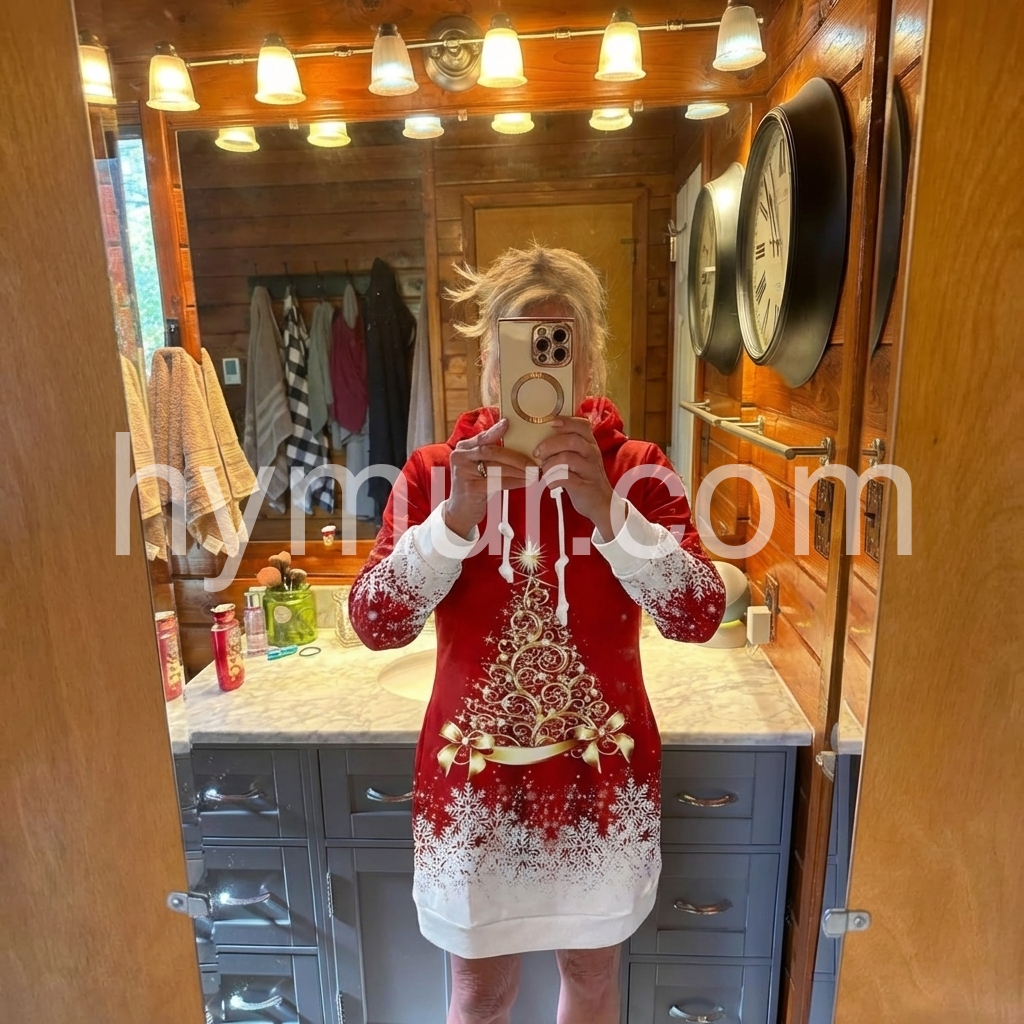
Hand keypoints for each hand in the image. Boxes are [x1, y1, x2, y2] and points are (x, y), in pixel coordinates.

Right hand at [445, 419, 534, 538]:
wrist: (460, 510)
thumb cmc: (475, 485)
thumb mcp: (479, 466)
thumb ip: (491, 454)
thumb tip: (519, 445)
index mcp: (463, 448)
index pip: (483, 437)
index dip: (496, 430)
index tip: (508, 423)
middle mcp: (460, 457)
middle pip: (492, 452)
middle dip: (516, 457)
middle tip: (533, 463)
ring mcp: (463, 472)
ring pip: (497, 467)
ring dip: (518, 471)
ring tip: (533, 473)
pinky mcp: (470, 487)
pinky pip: (497, 482)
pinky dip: (514, 482)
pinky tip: (524, 482)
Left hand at [533, 417, 615, 539]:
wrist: (602, 502)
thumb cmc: (584, 477)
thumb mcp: (581, 457)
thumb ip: (567, 445)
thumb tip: (540, 436)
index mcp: (590, 444)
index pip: (582, 425)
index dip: (566, 422)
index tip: (550, 423)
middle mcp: (592, 454)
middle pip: (571, 440)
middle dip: (550, 445)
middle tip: (538, 454)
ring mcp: (589, 470)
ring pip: (567, 458)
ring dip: (549, 463)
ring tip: (545, 470)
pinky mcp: (584, 486)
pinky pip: (565, 478)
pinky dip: (553, 479)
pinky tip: (551, 483)